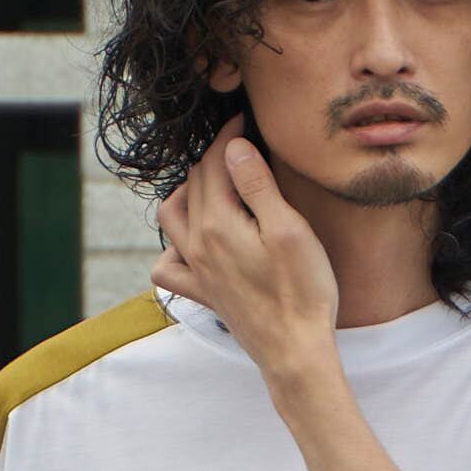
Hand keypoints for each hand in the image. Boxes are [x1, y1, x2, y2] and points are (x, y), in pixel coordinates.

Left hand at [149, 136, 338, 388]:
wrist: (295, 352)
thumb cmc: (303, 291)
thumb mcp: (288, 230)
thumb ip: (256, 186)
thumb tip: (232, 148)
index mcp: (217, 223)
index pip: (215, 163)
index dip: (230, 134)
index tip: (247, 118)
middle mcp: (197, 244)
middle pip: (194, 183)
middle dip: (214, 156)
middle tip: (241, 142)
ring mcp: (196, 270)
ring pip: (171, 216)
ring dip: (187, 191)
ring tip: (214, 183)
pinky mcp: (202, 293)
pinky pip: (168, 265)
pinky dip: (173, 245)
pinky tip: (194, 241)